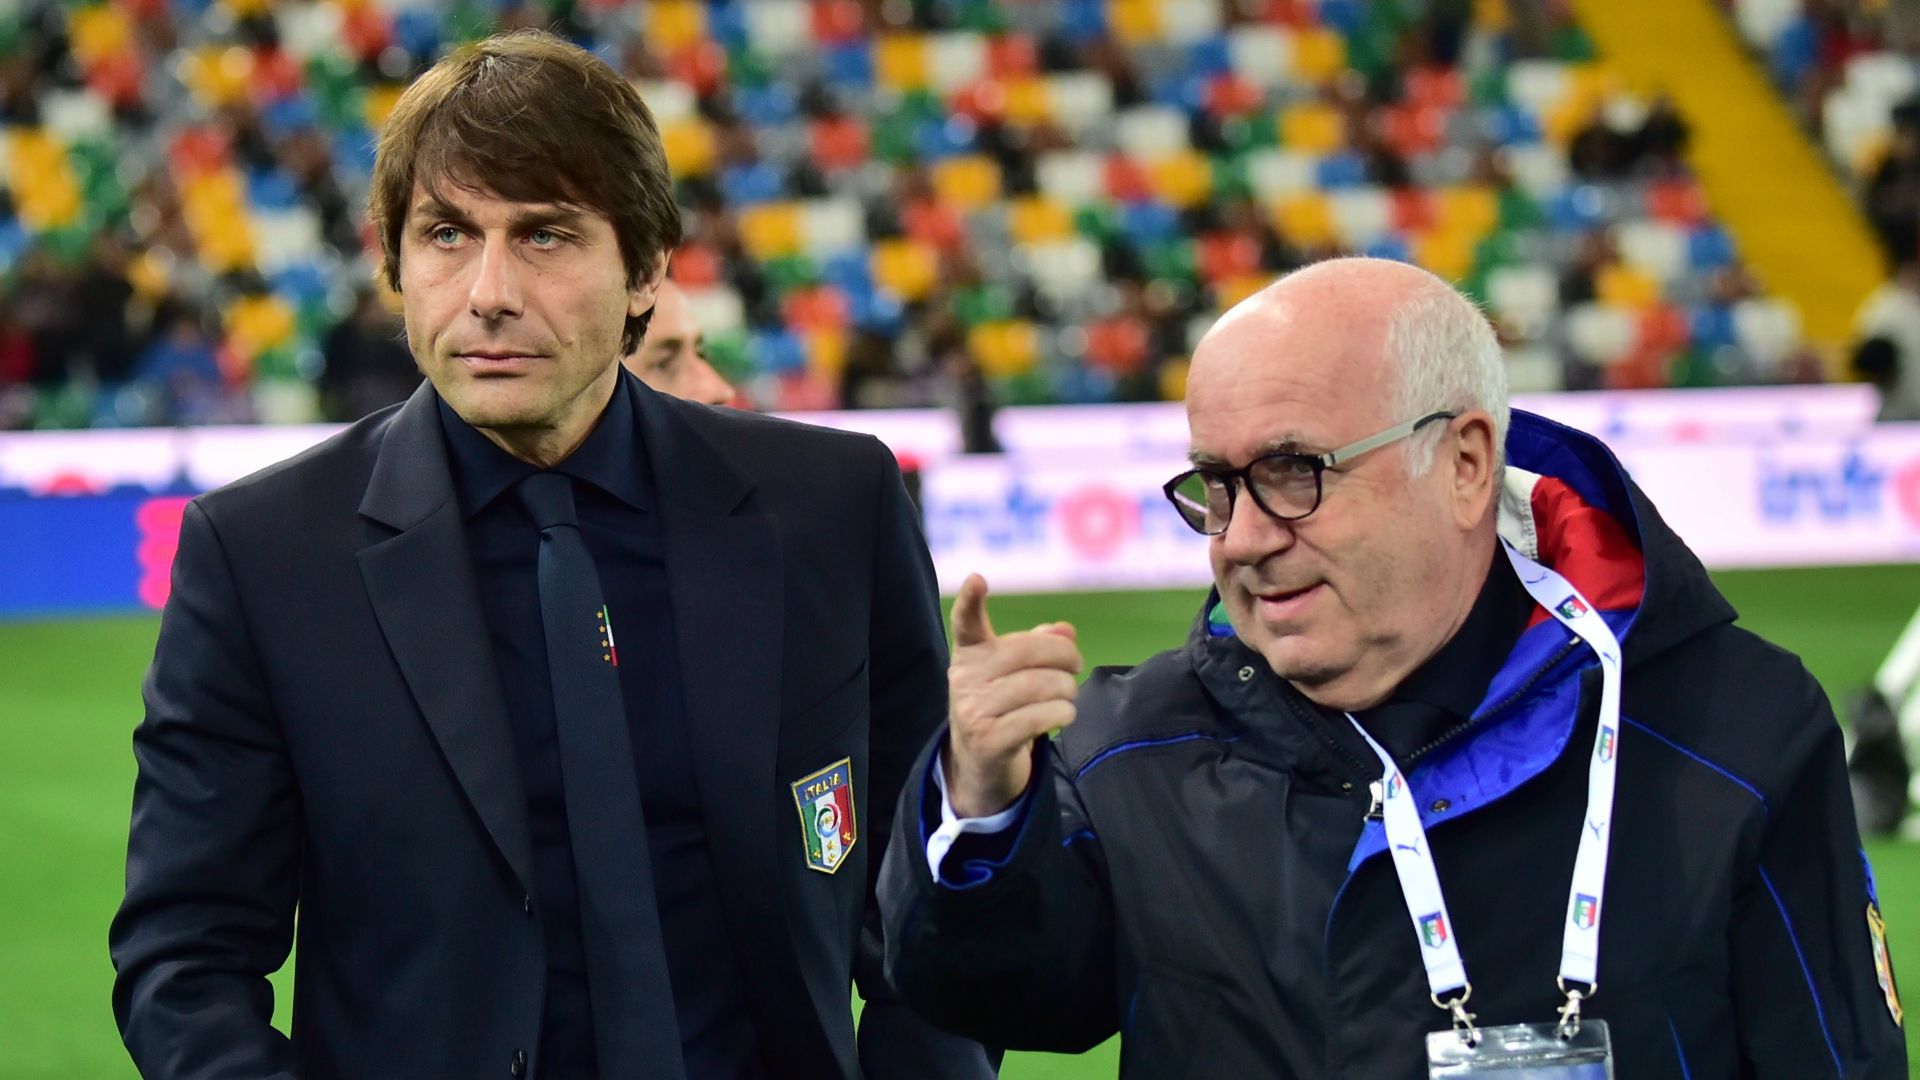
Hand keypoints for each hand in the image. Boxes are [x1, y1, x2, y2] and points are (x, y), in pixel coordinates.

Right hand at [943, 574, 1082, 817]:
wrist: (979, 764)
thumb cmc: (1002, 705)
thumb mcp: (1014, 672)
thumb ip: (1039, 645)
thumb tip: (1066, 630)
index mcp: (969, 654)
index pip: (966, 623)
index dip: (970, 601)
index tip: (977, 579)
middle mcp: (964, 678)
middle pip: (1027, 652)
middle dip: (1064, 656)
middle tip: (1076, 665)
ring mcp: (973, 711)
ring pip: (1040, 686)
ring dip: (1067, 689)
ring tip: (1068, 694)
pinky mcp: (989, 740)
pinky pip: (1041, 717)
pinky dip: (1062, 714)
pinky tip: (1064, 715)